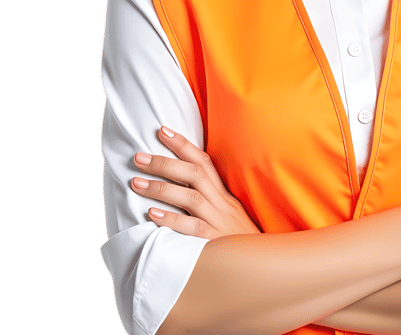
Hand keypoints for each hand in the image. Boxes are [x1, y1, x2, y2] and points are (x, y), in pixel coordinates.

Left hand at [131, 126, 261, 238]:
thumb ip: (210, 203)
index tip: (162, 131)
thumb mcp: (229, 218)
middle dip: (165, 162)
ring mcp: (220, 223)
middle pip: (195, 174)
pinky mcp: (216, 244)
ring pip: (191, 197)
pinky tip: (152, 214)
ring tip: (137, 182)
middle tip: (138, 157)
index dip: (184, 145)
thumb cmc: (240, 244)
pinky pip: (192, 229)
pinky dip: (171, 219)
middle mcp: (222, 205)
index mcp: (224, 196)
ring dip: (162, 187)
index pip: (204, 162)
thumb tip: (181, 189)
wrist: (263, 269)